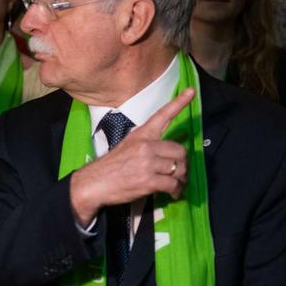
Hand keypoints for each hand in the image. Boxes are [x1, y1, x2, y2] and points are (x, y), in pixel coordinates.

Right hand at [69, 88, 194, 225]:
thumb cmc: (110, 167)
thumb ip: (147, 146)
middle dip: (183, 164)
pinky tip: (173, 193)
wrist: (93, 183)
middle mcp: (146, 146)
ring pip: (179, 168)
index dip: (179, 103)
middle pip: (180, 151)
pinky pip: (173, 184)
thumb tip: (168, 155)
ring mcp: (147, 163)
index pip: (162, 116)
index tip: (191, 91)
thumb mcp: (126, 147)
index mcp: (140, 135)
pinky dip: (176, 190)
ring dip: (181, 179)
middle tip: (179, 173)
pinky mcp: (149, 180)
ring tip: (176, 185)